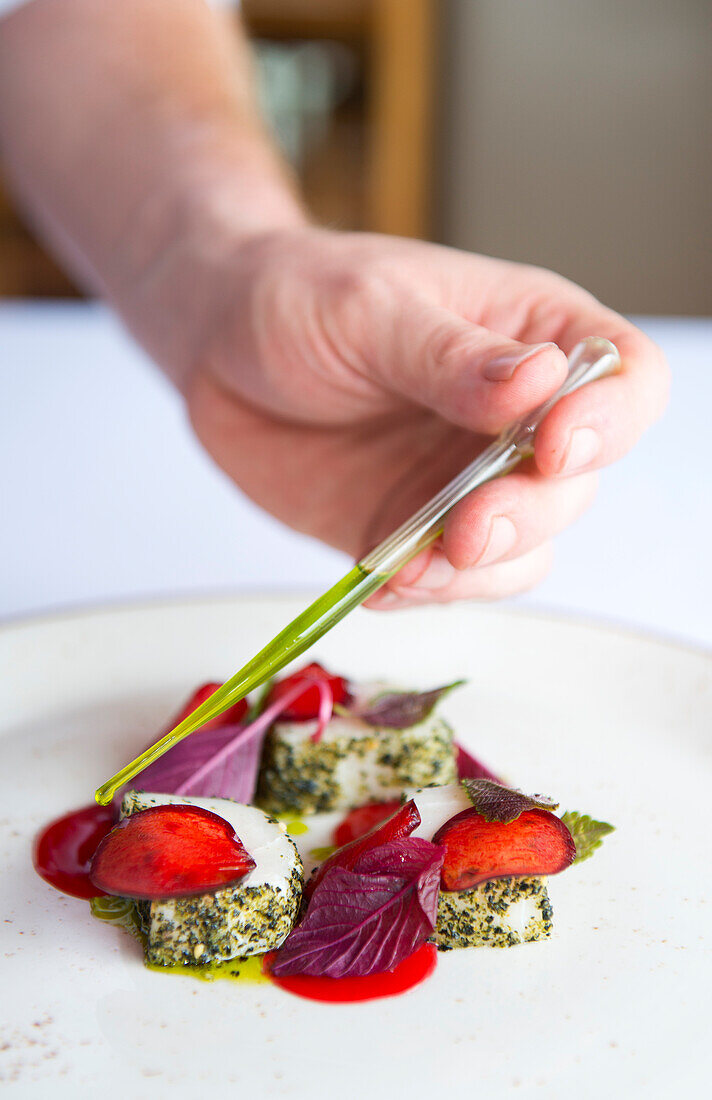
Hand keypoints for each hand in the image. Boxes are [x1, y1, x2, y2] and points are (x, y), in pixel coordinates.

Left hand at [182, 227, 668, 607]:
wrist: (217, 349)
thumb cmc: (297, 296)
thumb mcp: (370, 308)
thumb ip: (451, 356)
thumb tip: (540, 382)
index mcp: (531, 334)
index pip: (625, 378)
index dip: (611, 420)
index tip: (555, 445)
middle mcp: (516, 416)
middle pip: (576, 483)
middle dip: (528, 514)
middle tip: (466, 524)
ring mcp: (466, 480)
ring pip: (522, 547)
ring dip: (481, 569)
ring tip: (414, 565)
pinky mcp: (414, 528)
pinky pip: (449, 579)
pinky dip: (426, 590)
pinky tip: (384, 581)